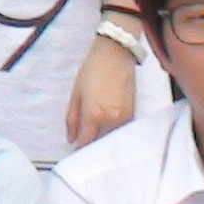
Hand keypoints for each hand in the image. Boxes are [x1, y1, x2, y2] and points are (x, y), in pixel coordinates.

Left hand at [67, 32, 136, 147]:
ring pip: (112, 137)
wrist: (115, 54)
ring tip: (96, 137)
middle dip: (92, 145)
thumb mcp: (76, 93)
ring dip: (104, 139)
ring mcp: (125, 117)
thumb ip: (72, 119)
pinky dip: (114, 132)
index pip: (86, 141)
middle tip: (84, 143)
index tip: (75, 150)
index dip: (79, 148)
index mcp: (94, 115)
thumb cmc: (92, 70)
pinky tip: (107, 129)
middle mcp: (111, 120)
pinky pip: (122, 129)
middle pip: (100, 142)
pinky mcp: (133, 113)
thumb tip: (71, 139)